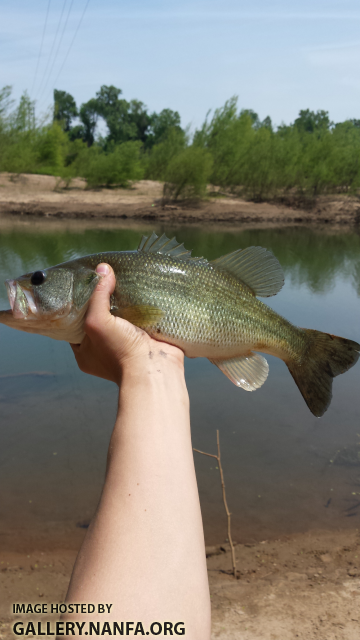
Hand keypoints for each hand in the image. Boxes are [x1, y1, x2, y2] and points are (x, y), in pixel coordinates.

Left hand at [70, 263, 183, 384]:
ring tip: (124, 280)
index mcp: (85, 351)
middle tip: (106, 279)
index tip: (84, 285)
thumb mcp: (98, 321)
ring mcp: (126, 345)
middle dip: (104, 301)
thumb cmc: (119, 351)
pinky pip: (140, 320)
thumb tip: (103, 269)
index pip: (76, 323)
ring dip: (124, 303)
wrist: (155, 370)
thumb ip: (98, 295)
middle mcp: (103, 349)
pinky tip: (141, 291)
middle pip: (100, 318)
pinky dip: (141, 308)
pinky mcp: (145, 340)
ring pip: (121, 318)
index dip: (79, 304)